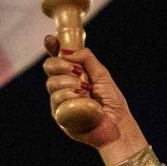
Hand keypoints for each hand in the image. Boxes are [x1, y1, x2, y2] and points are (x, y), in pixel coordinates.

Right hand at [41, 38, 146, 164]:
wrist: (117, 125)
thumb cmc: (112, 102)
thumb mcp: (102, 74)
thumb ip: (87, 58)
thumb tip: (67, 51)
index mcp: (74, 75)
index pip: (58, 58)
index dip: (53, 47)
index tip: (51, 40)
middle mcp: (64, 86)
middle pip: (49, 68)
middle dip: (62, 65)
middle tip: (78, 72)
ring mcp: (60, 101)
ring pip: (51, 83)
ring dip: (69, 84)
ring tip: (85, 91)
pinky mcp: (59, 115)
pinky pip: (56, 99)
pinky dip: (70, 97)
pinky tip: (82, 101)